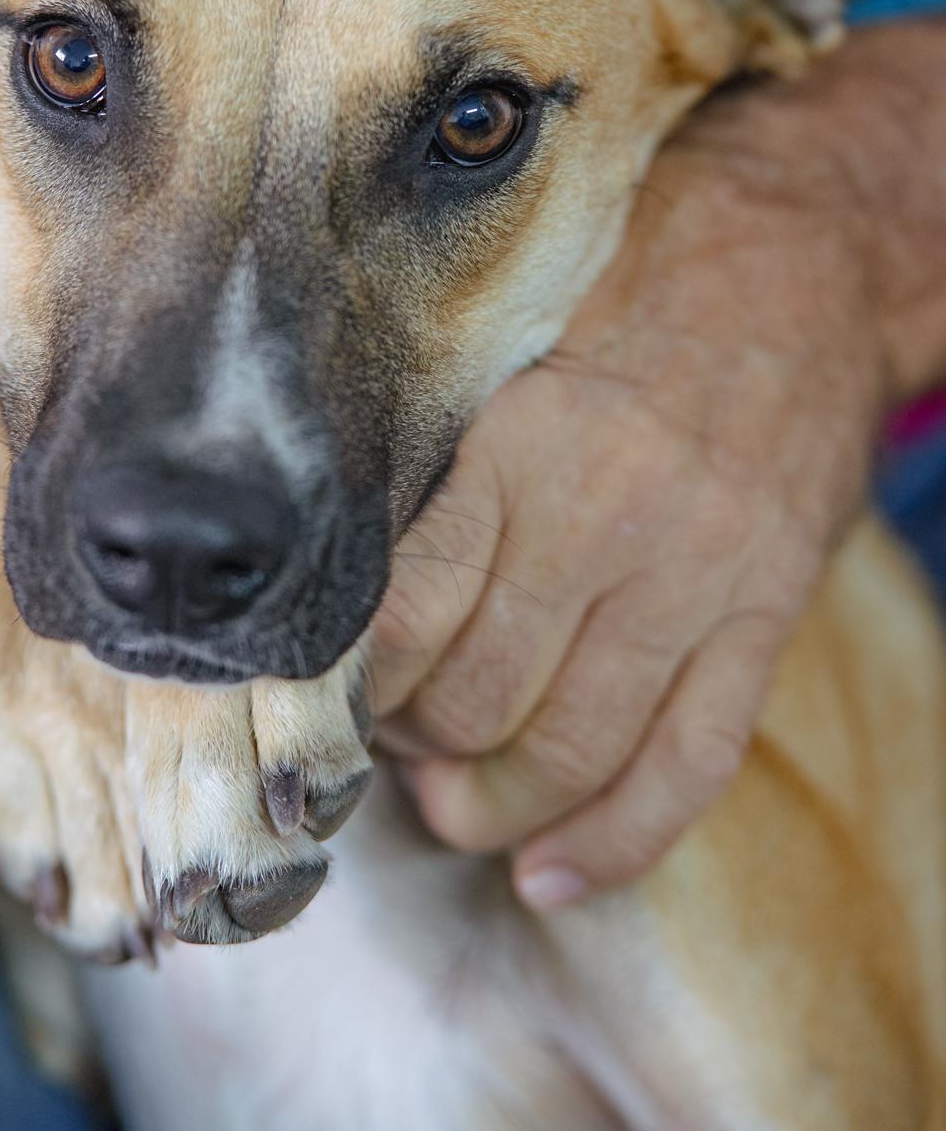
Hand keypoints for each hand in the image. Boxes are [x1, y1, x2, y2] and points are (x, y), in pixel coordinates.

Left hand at [371, 75, 888, 905]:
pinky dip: (619, 841)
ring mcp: (696, 574)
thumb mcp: (507, 338)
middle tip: (391, 744)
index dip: (351, 684)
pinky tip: (558, 876)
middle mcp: (606, 514)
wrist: (805, 254)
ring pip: (574, 748)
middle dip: (414, 750)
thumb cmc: (626, 286)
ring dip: (496, 808)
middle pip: (477, 698)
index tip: (332, 690)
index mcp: (518, 442)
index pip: (403, 613)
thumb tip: (325, 575)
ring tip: (457, 811)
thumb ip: (434, 451)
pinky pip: (691, 762)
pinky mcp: (765, 614)